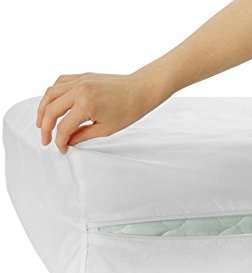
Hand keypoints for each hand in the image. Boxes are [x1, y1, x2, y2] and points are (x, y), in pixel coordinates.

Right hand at [36, 72, 160, 153]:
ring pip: (50, 93)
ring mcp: (79, 81)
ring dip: (43, 109)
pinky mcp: (82, 76)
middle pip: (51, 110)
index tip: (62, 149)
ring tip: (42, 123)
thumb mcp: (106, 129)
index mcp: (86, 105)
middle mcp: (79, 90)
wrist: (141, 90)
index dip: (60, 141)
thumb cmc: (129, 110)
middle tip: (45, 140)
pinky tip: (52, 104)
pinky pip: (60, 82)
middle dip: (45, 127)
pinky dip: (52, 94)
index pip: (64, 127)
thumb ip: (83, 135)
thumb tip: (68, 141)